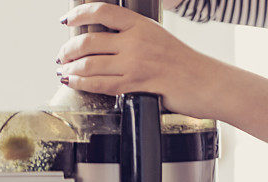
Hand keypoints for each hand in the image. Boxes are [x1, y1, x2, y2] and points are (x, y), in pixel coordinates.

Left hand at [56, 2, 225, 117]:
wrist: (205, 82)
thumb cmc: (185, 64)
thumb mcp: (158, 39)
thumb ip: (134, 38)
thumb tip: (109, 43)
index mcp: (141, 24)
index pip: (102, 11)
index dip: (79, 13)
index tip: (67, 20)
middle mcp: (136, 41)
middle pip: (89, 41)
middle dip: (68, 50)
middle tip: (62, 55)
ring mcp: (135, 63)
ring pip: (90, 64)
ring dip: (70, 69)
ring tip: (63, 71)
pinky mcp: (136, 84)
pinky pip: (100, 84)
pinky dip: (81, 84)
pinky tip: (72, 82)